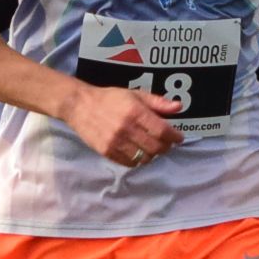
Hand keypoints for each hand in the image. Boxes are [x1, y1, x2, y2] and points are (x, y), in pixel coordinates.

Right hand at [65, 84, 181, 168]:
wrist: (80, 105)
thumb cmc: (110, 98)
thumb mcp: (135, 94)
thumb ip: (157, 102)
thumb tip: (178, 107)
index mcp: (136, 112)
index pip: (163, 131)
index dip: (174, 137)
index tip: (178, 138)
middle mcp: (127, 128)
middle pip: (156, 147)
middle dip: (165, 147)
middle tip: (165, 143)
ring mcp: (116, 142)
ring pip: (144, 158)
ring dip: (151, 154)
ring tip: (150, 147)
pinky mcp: (107, 151)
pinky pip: (129, 163)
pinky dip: (137, 160)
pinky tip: (136, 151)